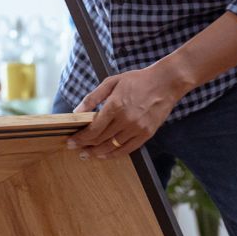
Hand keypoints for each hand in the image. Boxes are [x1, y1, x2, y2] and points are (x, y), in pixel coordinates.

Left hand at [67, 63, 192, 157]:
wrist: (165, 83)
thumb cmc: (137, 80)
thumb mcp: (111, 82)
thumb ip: (92, 98)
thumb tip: (76, 112)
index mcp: (115, 105)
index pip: (93, 129)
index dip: (80, 138)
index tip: (71, 142)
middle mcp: (126, 119)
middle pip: (101, 140)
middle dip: (85, 146)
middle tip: (76, 149)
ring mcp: (137, 128)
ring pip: (113, 147)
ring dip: (98, 153)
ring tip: (87, 155)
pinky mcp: (147, 134)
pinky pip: (128, 149)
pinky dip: (114, 154)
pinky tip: (105, 155)